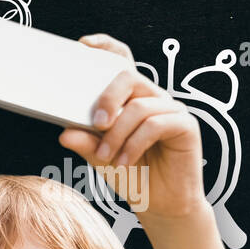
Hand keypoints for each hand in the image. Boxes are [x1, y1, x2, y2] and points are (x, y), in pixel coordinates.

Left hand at [58, 33, 207, 219]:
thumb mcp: (100, 157)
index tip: (84, 44)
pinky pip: (156, 124)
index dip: (107, 47)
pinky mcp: (186, 124)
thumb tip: (63, 133)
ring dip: (117, 135)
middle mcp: (152, 97)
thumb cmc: (131, 175)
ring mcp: (171, 108)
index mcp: (131, 98)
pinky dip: (134, 144)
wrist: (159, 203)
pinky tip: (124, 161)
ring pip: (139, 106)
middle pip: (129, 77)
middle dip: (107, 98)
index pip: (122, 62)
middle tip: (95, 124)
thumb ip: (84, 142)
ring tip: (105, 158)